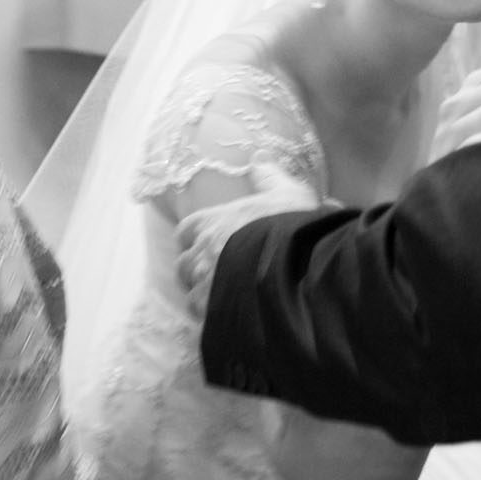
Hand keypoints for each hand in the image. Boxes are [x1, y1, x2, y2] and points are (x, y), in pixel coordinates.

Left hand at [176, 156, 322, 310]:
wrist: (297, 268)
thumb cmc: (289, 227)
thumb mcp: (286, 193)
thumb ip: (269, 176)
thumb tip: (259, 158)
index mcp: (209, 223)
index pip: (185, 231)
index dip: (196, 239)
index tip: (210, 244)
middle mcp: (199, 255)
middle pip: (184, 266)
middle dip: (197, 272)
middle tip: (221, 275)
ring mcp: (203, 288)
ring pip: (192, 297)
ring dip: (206, 298)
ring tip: (232, 300)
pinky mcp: (213, 316)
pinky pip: (207, 321)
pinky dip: (218, 320)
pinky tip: (239, 318)